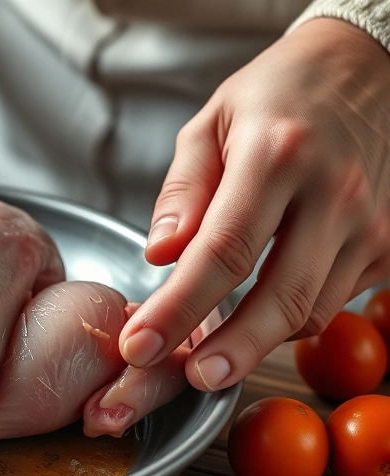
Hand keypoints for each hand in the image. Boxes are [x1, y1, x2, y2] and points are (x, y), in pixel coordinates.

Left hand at [119, 18, 389, 391]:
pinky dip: (291, 318)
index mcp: (277, 157)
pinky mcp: (389, 245)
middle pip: (280, 297)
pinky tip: (256, 317)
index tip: (139, 345)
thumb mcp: (210, 123)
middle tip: (191, 380)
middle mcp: (333, 194)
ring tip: (209, 356)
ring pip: (311, 310)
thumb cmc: (277, 95)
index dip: (178, 309)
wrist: (367, 68)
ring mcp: (371, 224)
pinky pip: (333, 300)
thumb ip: (182, 193)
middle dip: (231, 351)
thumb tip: (158, 256)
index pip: (221, 252)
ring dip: (258, 342)